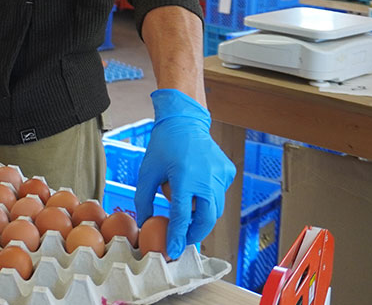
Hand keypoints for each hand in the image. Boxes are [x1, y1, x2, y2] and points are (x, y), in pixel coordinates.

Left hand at [134, 89, 235, 259]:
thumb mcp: (147, 172)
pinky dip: (207, 196)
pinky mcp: (228, 172)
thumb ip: (143, 199)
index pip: (182, 215)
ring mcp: (221, 175)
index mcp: (185, 177)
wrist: (185, 121)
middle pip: (207, 219)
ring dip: (201, 213)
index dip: (178, 235)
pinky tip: (196, 183)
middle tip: (184, 238)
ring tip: (186, 206)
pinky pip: (219, 193)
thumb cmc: (163, 146)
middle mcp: (207, 178)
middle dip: (196, 232)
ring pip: (215, 207)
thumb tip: (146, 223)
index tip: (174, 250)